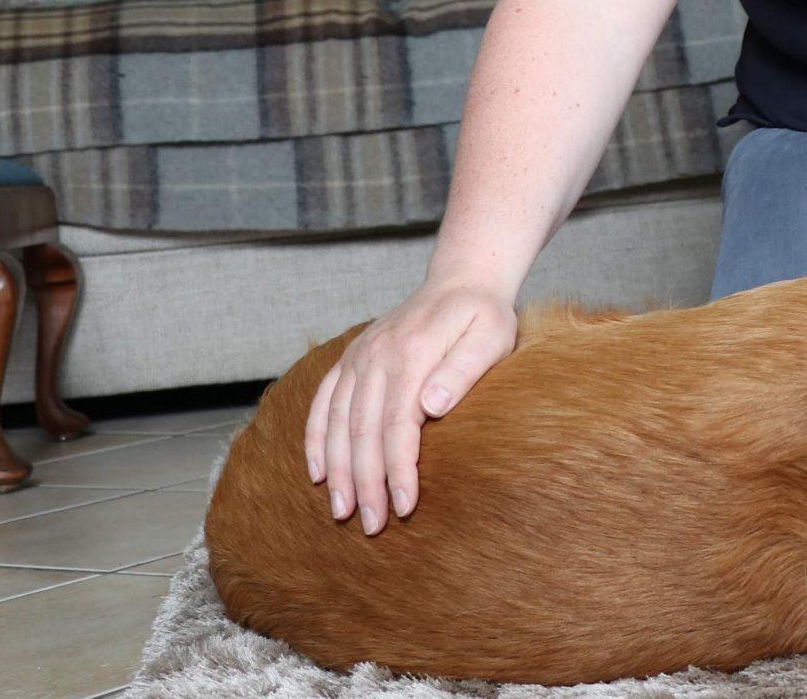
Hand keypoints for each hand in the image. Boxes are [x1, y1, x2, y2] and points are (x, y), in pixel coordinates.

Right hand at [303, 279, 517, 535]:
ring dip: (337, 470)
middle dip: (365, 482)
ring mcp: (358, 356)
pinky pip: (323, 401)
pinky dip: (315, 439)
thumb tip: (430, 406)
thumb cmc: (483, 316)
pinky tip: (317, 473)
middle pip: (363, 430)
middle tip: (372, 525)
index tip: (405, 507)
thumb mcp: (491, 337)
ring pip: (338, 421)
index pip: (397, 424)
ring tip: (341, 512)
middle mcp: (375, 355)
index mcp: (410, 353)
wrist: (460, 281)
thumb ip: (462, 370)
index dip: (397, 469)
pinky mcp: (350, 358)